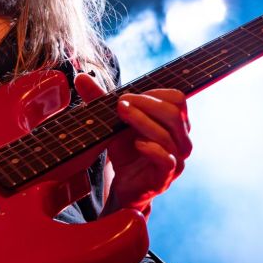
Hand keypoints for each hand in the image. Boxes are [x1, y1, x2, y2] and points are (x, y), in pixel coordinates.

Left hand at [74, 73, 191, 215]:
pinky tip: (136, 144)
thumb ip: (100, 99)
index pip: (177, 99)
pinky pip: (168, 160)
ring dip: (142, 122)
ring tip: (121, 117)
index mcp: (175, 123)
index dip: (153, 93)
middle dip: (146, 105)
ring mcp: (177, 160)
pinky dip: (151, 149)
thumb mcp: (112, 122)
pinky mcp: (166, 178)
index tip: (128, 95)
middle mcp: (181, 140)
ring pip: (168, 135)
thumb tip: (80, 77)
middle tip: (121, 104)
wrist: (123, 185)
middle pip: (175, 114)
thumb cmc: (125, 150)